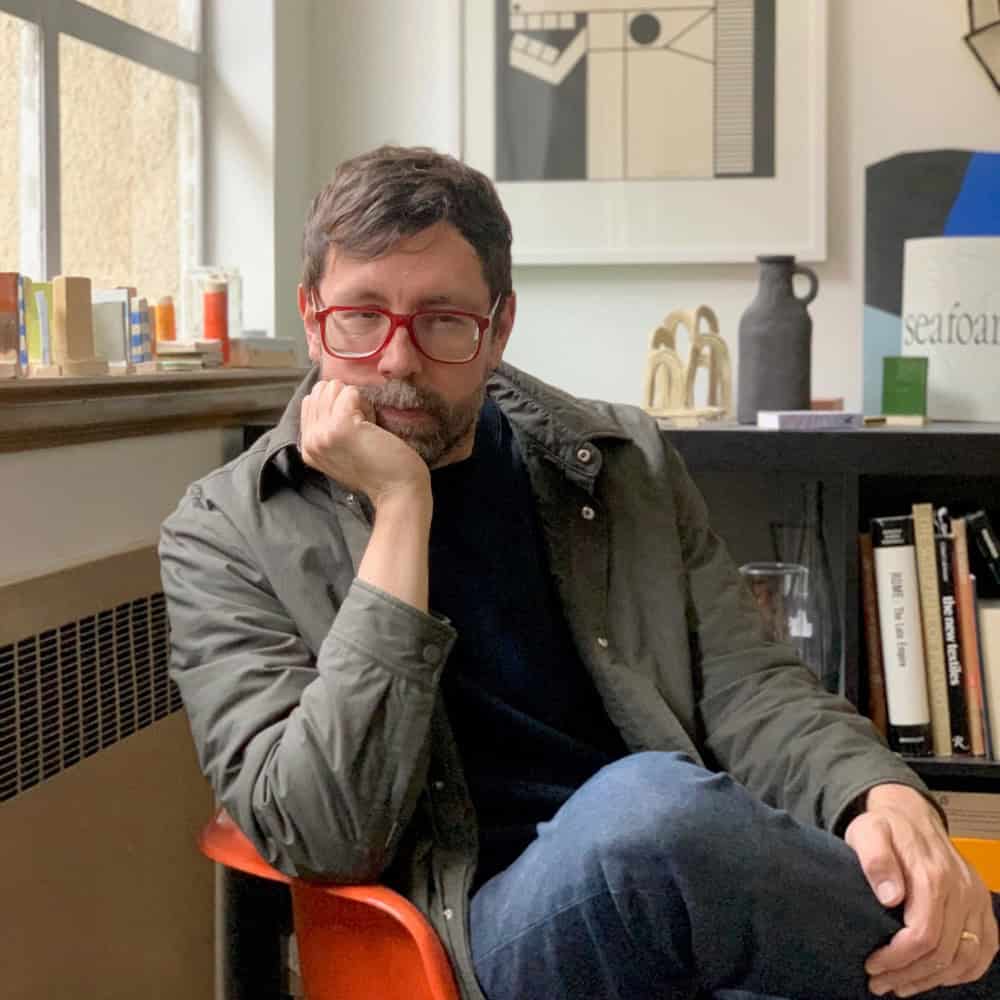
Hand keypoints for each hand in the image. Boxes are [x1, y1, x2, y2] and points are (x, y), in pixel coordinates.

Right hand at [300, 379, 429, 507]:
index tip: (355, 429)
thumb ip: (328, 429)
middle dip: (345, 401)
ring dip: (356, 402)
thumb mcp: (342, 451)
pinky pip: (350, 392)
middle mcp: (309, 441)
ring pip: (333, 388)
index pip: (311, 401)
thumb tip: (330, 393)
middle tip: (363, 427)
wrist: (397, 491)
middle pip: (320, 390)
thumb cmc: (379, 469)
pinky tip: (373, 425)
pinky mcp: (340, 427)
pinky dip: (366, 404)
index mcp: (307, 447)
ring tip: (367, 427)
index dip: (337, 405)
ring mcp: (322, 434)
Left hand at [845, 782, 997, 996]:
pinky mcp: (982, 909)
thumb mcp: (867, 833)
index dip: (898, 958)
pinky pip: (984, 952)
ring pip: (964, 960)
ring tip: (900, 985)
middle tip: (880, 983)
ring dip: (932, 980)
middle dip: (908, 974)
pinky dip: (961, 972)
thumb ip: (875, 860)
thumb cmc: (886, 828)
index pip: (923, 935)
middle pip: (942, 953)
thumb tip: (890, 896)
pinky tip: (935, 977)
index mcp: (934, 875)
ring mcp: (976, 901)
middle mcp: (962, 891)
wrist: (911, 816)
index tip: (873, 966)